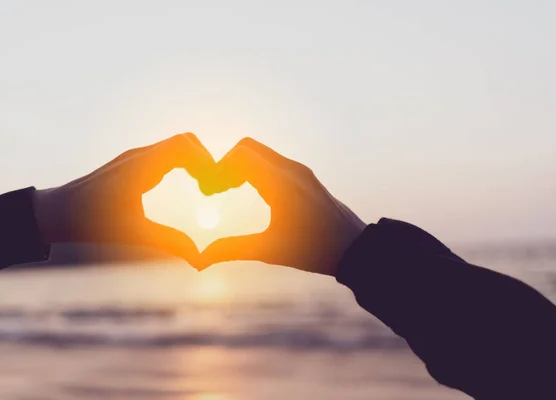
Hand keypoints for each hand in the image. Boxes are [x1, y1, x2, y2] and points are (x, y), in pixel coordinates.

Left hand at [33, 133, 213, 266]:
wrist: (55, 212)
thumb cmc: (90, 223)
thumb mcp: (132, 234)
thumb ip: (168, 243)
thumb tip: (198, 259)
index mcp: (140, 167)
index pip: (184, 146)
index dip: (206, 162)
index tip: (212, 189)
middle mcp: (139, 156)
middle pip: (185, 141)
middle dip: (205, 160)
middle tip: (211, 189)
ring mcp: (136, 157)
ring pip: (177, 145)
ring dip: (194, 162)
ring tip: (203, 189)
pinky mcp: (134, 163)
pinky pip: (167, 154)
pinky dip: (183, 164)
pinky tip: (187, 186)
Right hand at [199, 138, 366, 275]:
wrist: (354, 248)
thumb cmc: (314, 251)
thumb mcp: (270, 252)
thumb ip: (233, 250)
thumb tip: (200, 260)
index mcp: (281, 184)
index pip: (240, 156)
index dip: (219, 169)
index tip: (211, 193)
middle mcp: (291, 170)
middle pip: (247, 146)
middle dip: (227, 163)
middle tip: (218, 190)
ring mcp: (300, 170)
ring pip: (261, 151)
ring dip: (241, 165)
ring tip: (230, 191)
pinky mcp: (305, 175)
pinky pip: (272, 160)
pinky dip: (255, 168)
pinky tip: (251, 192)